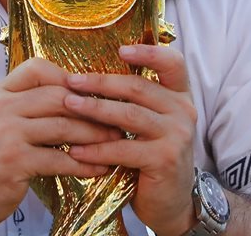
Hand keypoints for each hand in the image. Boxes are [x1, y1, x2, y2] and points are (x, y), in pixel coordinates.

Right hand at [0, 59, 119, 234]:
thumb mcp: (6, 121)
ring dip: (96, 136)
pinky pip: (60, 159)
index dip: (69, 77)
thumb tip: (82, 95)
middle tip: (118, 120)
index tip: (92, 94)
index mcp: (1, 92)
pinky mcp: (14, 161)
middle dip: (93, 109)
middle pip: (58, 96)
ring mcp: (5, 133)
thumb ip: (33, 105)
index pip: (38, 68)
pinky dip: (86, 165)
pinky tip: (101, 168)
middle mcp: (0, 107)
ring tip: (116, 143)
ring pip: (63, 126)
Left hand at [63, 44, 196, 235]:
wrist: (171, 200)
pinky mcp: (165, 159)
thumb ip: (131, 98)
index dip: (149, 52)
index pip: (172, 63)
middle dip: (100, 82)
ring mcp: (177, 135)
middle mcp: (183, 110)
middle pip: (137, 87)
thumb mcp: (147, 121)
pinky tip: (75, 149)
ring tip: (67, 105)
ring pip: (129, 114)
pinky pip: (124, 148)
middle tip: (70, 81)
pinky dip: (96, 148)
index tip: (120, 49)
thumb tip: (83, 73)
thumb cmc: (150, 153)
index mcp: (178, 95)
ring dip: (94, 109)